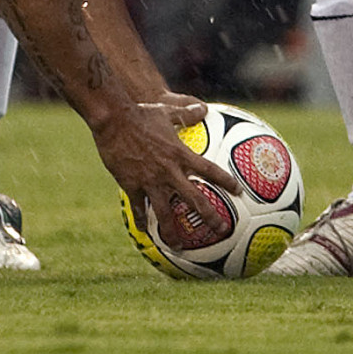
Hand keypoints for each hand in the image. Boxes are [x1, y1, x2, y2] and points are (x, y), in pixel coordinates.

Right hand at [92, 99, 239, 248]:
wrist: (113, 120)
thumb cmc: (140, 113)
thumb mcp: (166, 110)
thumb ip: (186, 113)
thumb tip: (204, 107)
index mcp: (179, 154)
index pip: (208, 170)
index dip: (225, 180)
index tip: (239, 191)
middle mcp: (169, 171)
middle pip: (194, 199)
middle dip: (210, 217)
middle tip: (222, 230)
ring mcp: (150, 180)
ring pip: (165, 213)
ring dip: (173, 231)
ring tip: (178, 246)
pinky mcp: (131, 185)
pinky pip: (138, 208)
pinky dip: (142, 221)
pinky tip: (145, 231)